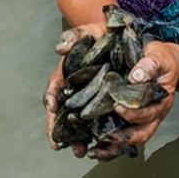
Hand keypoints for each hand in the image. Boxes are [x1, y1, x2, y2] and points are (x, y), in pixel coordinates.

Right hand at [43, 22, 107, 155]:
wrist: (128, 38)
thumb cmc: (105, 33)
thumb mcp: (91, 30)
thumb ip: (76, 35)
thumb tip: (60, 47)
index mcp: (69, 73)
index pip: (54, 89)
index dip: (51, 98)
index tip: (52, 107)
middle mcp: (77, 89)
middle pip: (62, 112)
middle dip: (59, 128)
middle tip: (58, 143)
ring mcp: (92, 98)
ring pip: (79, 122)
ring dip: (76, 137)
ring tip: (79, 149)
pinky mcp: (108, 105)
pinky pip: (100, 123)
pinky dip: (97, 135)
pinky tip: (100, 146)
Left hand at [87, 41, 178, 160]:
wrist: (165, 62)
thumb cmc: (161, 59)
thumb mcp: (157, 56)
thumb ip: (148, 66)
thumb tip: (135, 77)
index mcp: (161, 100)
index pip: (148, 113)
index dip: (133, 113)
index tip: (117, 106)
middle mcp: (153, 114)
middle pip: (141, 134)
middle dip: (122, 137)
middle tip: (103, 134)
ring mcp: (143, 119)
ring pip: (131, 140)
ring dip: (114, 147)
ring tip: (95, 150)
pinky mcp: (132, 119)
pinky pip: (123, 137)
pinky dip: (110, 145)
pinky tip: (94, 147)